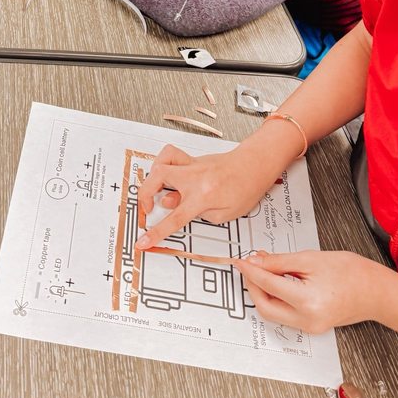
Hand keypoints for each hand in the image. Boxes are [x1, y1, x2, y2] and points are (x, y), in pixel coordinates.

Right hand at [135, 140, 281, 250]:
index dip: (156, 232)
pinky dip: (163, 162)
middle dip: (144, 194)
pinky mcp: (192, 160)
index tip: (143, 241)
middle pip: (159, 177)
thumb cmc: (246, 188)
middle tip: (147, 208)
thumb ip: (199, 214)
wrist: (255, 166)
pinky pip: (172, 156)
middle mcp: (194, 177)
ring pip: (162, 160)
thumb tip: (179, 208)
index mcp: (203, 196)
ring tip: (153, 189)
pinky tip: (165, 174)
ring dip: (152, 175)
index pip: (174, 218)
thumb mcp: (226, 214)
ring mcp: (192, 165)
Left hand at [233, 249, 386, 333]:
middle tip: (249, 266)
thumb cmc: (351, 272)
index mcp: (307, 301)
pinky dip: (276, 298)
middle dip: (253, 286)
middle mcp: (307, 320)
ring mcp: (310, 327)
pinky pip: (285, 314)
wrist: (375, 290)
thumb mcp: (310, 258)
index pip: (267, 285)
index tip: (241, 261)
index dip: (250, 271)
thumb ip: (279, 262)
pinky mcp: (312, 326)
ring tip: (264, 269)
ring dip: (263, 292)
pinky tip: (277, 281)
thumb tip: (256, 262)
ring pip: (273, 312)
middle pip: (265, 307)